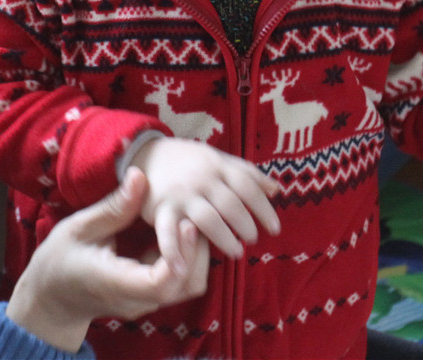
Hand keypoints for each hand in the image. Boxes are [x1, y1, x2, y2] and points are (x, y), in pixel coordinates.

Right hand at [5, 168, 209, 351]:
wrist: (51, 297)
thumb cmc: (59, 261)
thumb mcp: (79, 228)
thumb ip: (113, 207)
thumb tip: (140, 176)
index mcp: (117, 284)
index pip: (163, 282)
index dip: (182, 253)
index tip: (184, 222)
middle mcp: (138, 300)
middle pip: (187, 284)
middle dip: (198, 249)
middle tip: (193, 213)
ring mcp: (146, 302)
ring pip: (190, 285)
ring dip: (196, 253)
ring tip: (188, 219)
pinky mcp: (150, 296)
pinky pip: (180, 281)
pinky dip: (187, 257)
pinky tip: (178, 231)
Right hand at [128, 136, 279, 271]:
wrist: (146, 153)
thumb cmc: (189, 160)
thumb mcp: (217, 158)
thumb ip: (246, 172)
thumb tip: (276, 189)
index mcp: (217, 166)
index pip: (247, 186)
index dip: (264, 209)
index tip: (275, 229)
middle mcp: (201, 179)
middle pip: (231, 204)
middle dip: (246, 225)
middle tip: (253, 240)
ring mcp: (181, 195)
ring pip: (208, 219)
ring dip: (224, 238)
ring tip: (235, 252)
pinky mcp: (161, 209)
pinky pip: (167, 233)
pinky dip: (173, 252)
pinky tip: (182, 269)